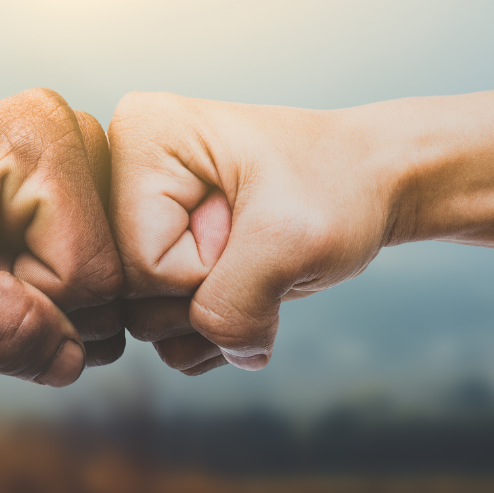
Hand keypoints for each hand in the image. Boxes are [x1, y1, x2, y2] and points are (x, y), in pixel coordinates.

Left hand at [0, 89, 122, 385]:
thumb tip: (73, 362)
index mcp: (44, 138)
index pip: (91, 273)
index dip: (28, 304)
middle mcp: (76, 139)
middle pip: (110, 278)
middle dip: (41, 305)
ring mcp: (78, 165)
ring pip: (107, 286)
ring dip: (43, 304)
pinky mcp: (71, 195)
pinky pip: (92, 278)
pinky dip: (47, 296)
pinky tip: (0, 266)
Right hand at [109, 92, 394, 374]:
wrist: (368, 183)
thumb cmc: (337, 185)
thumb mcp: (292, 241)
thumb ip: (235, 307)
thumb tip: (224, 353)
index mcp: (141, 138)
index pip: (138, 260)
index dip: (204, 270)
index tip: (250, 226)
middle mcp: (125, 171)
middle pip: (132, 292)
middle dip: (208, 293)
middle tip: (256, 245)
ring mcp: (139, 216)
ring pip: (144, 318)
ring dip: (215, 317)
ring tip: (257, 264)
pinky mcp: (159, 250)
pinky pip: (163, 329)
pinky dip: (215, 329)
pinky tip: (250, 287)